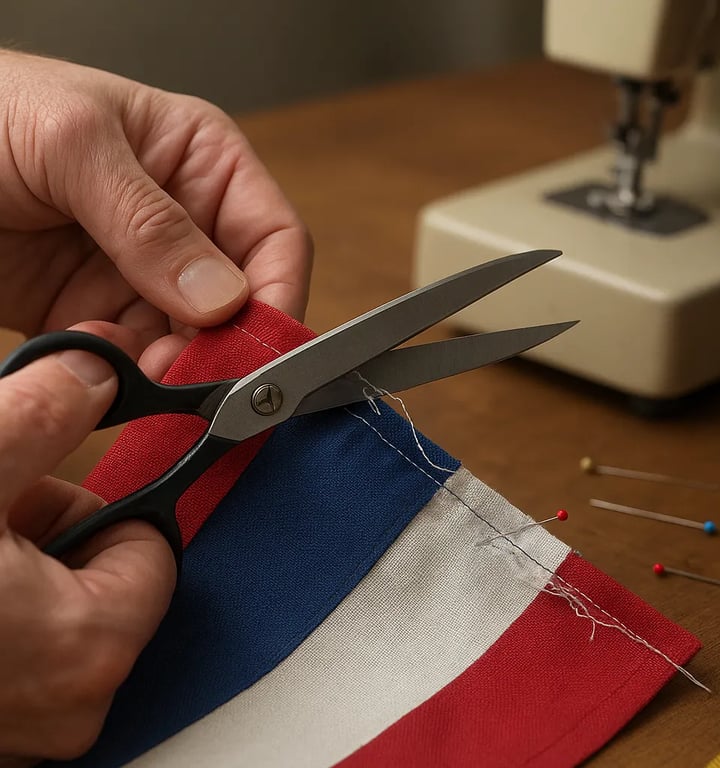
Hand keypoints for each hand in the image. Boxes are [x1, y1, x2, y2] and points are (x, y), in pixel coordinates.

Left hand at [0, 49, 311, 375]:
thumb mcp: (73, 146)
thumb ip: (150, 221)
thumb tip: (223, 295)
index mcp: (201, 162)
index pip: (274, 238)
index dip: (278, 296)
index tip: (262, 349)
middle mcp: (185, 222)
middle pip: (241, 302)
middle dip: (224, 344)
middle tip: (199, 378)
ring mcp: (144, 273)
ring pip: (194, 340)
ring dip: (174, 366)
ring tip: (137, 369)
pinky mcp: (102, 310)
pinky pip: (139, 358)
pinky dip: (130, 374)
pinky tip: (102, 362)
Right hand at [0, 323, 176, 762]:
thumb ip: (45, 413)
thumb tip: (101, 369)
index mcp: (90, 650)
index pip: (151, 548)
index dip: (102, 502)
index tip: (42, 484)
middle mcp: (66, 708)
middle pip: (95, 577)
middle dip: (41, 532)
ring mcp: (15, 728)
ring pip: (43, 609)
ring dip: (1, 564)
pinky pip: (8, 646)